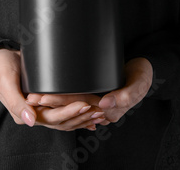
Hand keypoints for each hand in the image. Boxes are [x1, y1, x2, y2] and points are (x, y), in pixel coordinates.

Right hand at [0, 48, 104, 130]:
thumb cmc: (0, 68)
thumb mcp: (5, 82)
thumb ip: (16, 102)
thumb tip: (31, 121)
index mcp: (23, 113)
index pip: (51, 118)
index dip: (68, 113)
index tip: (84, 105)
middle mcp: (33, 115)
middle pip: (61, 121)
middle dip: (81, 116)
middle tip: (98, 109)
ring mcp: (39, 110)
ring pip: (64, 120)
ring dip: (82, 118)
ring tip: (99, 113)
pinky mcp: (44, 103)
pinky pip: (62, 112)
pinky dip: (76, 115)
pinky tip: (90, 115)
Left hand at [29, 57, 152, 125]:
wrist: (147, 70)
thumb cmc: (143, 76)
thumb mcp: (138, 84)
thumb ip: (124, 95)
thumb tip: (104, 103)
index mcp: (109, 109)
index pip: (80, 106)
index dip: (61, 103)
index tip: (43, 98)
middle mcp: (101, 110)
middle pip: (72, 107)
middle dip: (50, 103)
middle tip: (31, 97)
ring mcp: (98, 104)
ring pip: (71, 104)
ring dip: (53, 102)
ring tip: (34, 96)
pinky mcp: (96, 96)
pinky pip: (77, 99)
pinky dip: (63, 98)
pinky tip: (50, 96)